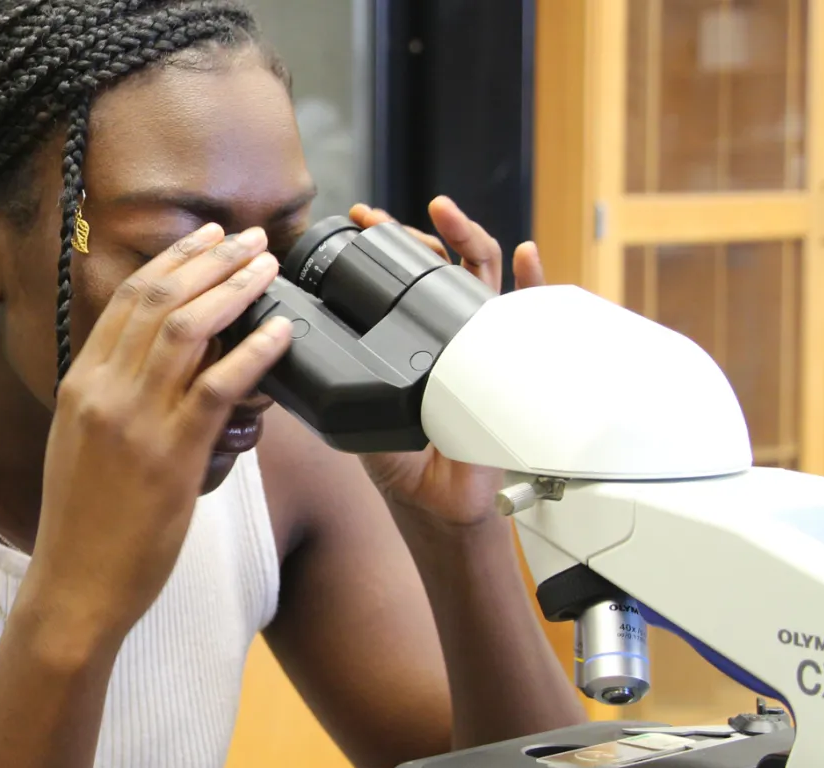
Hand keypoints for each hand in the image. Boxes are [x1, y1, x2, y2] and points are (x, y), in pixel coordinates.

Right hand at [27, 223, 291, 638]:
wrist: (74, 585)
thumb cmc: (84, 524)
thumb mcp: (82, 445)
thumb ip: (113, 399)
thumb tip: (157, 366)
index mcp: (80, 384)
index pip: (126, 301)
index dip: (172, 261)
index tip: (206, 238)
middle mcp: (103, 391)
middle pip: (159, 300)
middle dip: (210, 259)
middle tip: (249, 237)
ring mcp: (135, 420)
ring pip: (189, 330)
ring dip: (235, 288)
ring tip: (268, 266)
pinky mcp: (171, 455)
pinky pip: (219, 386)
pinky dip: (254, 350)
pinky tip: (280, 331)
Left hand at [347, 197, 546, 532]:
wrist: (437, 498)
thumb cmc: (399, 457)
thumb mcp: (355, 408)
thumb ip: (334, 375)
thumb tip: (292, 347)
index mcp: (406, 335)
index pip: (397, 276)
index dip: (382, 245)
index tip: (360, 220)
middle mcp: (444, 329)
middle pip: (437, 264)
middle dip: (412, 233)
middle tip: (383, 219)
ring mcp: (479, 340)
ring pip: (479, 275)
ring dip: (465, 236)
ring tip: (442, 213)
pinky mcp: (513, 361)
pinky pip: (530, 315)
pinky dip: (532, 279)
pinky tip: (525, 253)